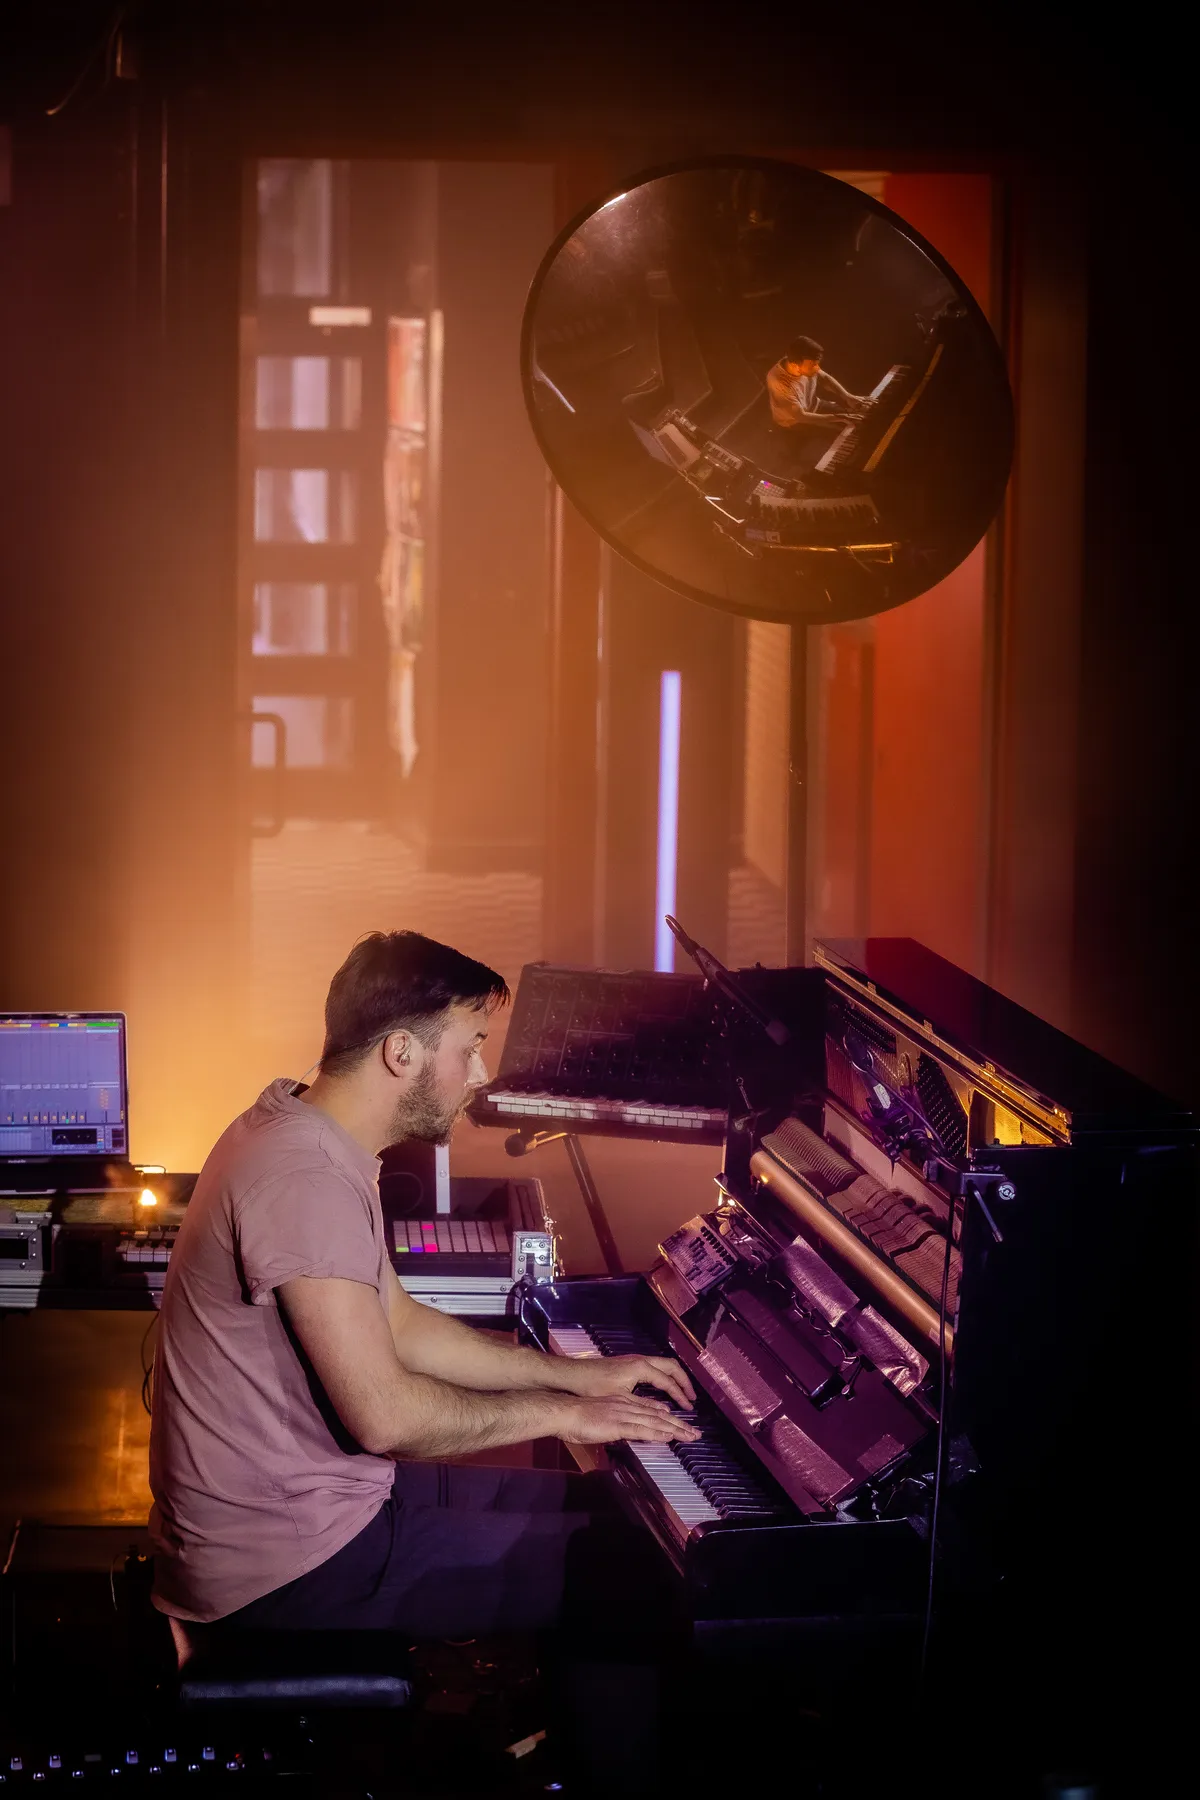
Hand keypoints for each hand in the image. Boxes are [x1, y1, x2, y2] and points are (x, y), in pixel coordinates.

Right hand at [556, 1391, 701, 1446]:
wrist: (564, 1411)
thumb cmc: (577, 1416)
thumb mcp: (601, 1415)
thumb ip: (616, 1420)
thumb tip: (627, 1429)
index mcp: (623, 1402)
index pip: (651, 1409)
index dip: (668, 1417)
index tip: (681, 1423)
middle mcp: (627, 1406)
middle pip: (658, 1416)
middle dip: (679, 1425)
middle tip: (695, 1433)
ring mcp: (624, 1414)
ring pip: (655, 1422)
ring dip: (675, 1430)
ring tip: (690, 1436)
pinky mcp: (618, 1424)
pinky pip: (641, 1429)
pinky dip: (656, 1433)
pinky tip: (668, 1437)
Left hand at [559, 1353, 695, 1410]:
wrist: (574, 1374)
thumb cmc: (593, 1386)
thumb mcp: (619, 1400)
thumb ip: (641, 1407)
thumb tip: (661, 1415)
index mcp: (642, 1368)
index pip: (668, 1381)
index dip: (681, 1396)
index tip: (689, 1408)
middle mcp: (641, 1360)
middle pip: (672, 1367)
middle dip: (684, 1382)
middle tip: (692, 1398)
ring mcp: (635, 1360)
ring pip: (663, 1365)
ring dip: (674, 1378)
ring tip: (682, 1393)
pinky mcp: (628, 1363)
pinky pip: (655, 1367)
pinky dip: (664, 1377)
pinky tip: (663, 1388)